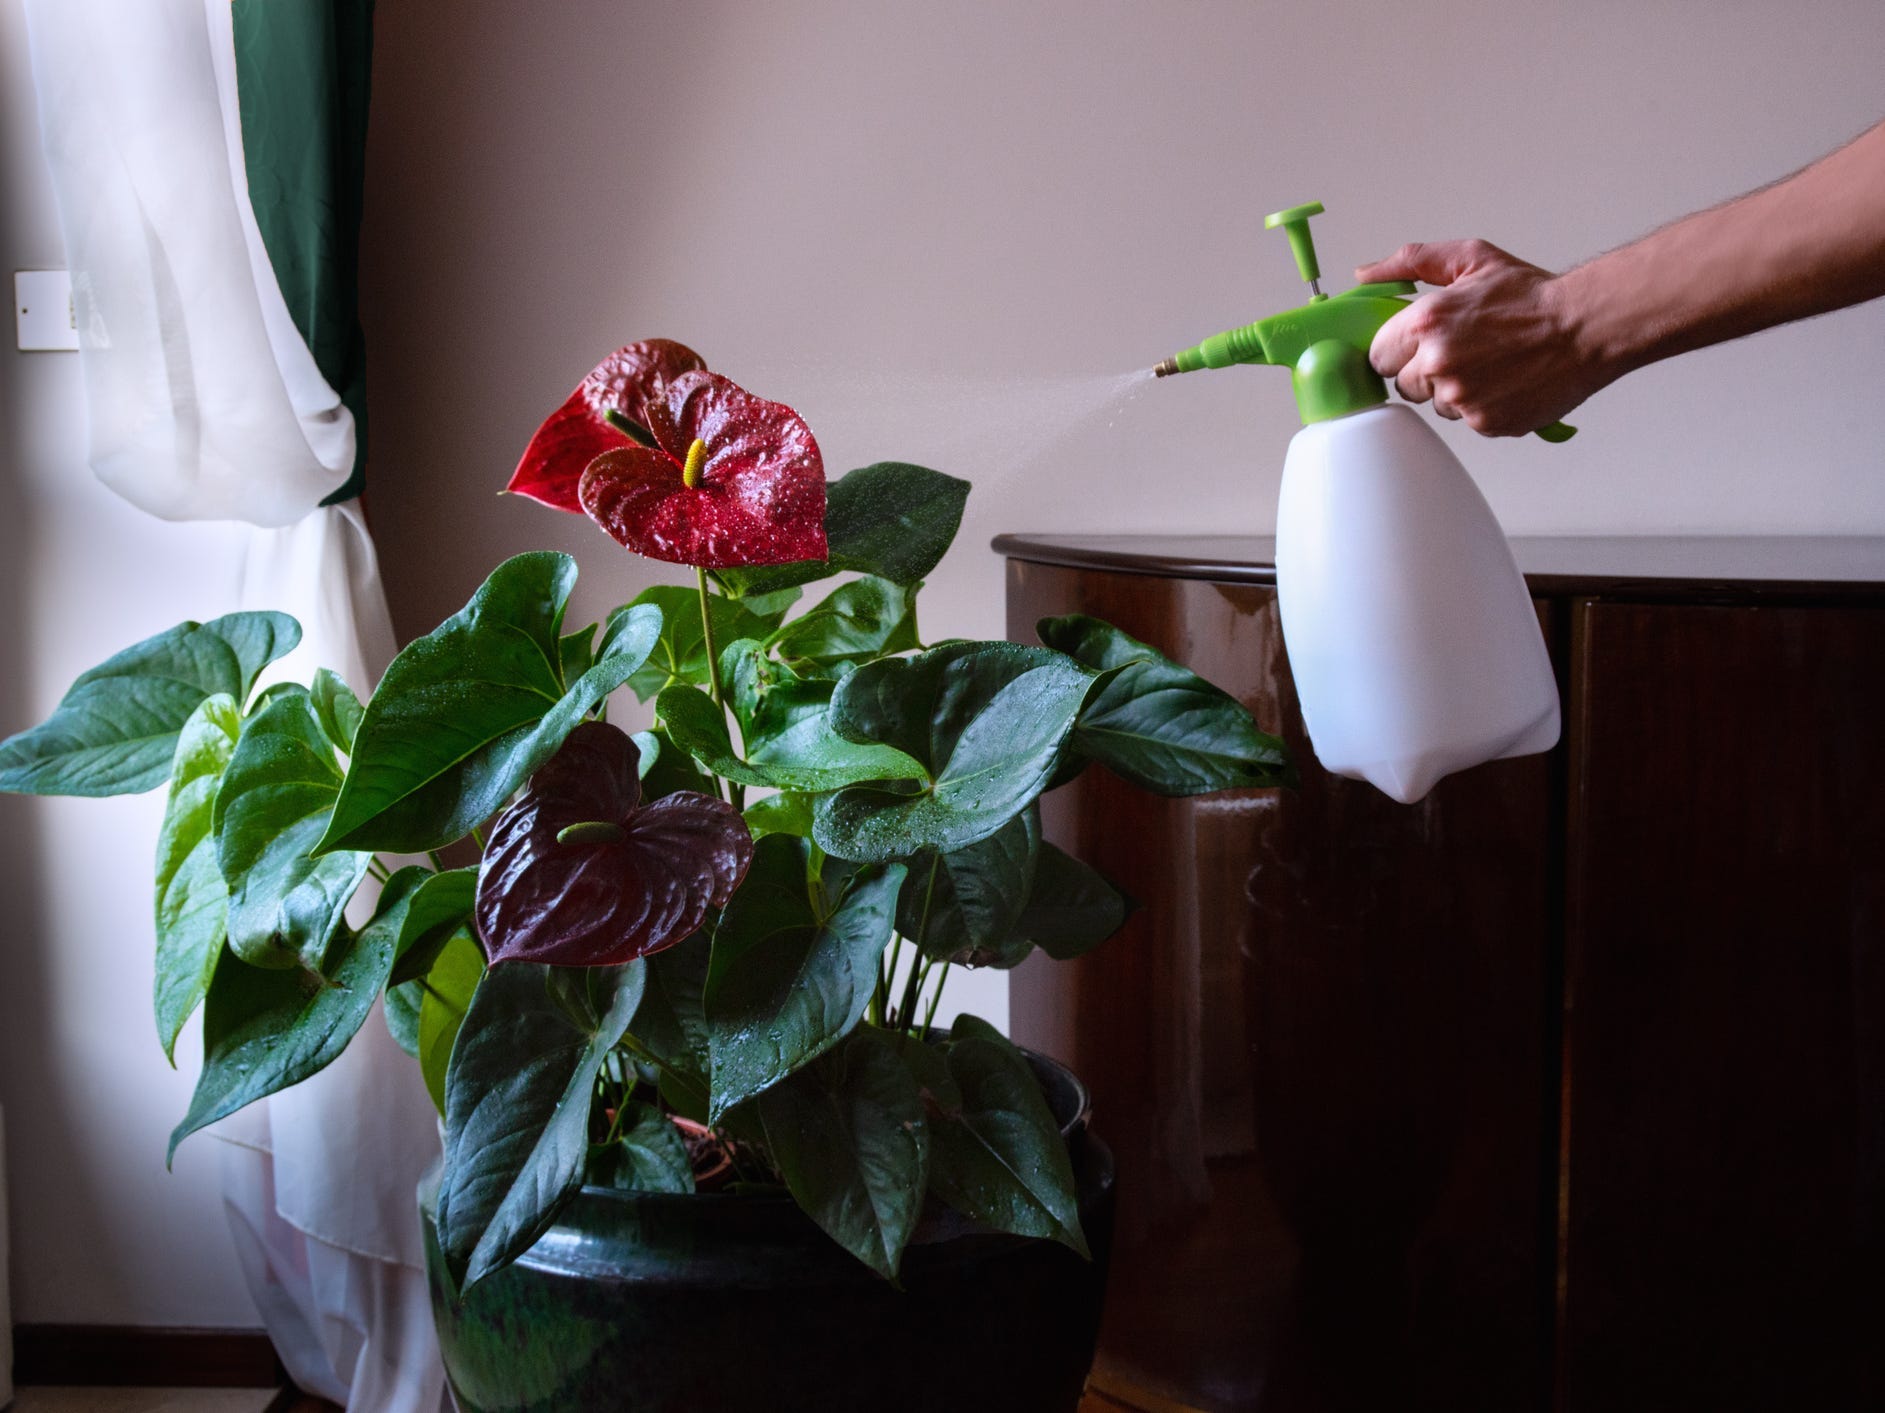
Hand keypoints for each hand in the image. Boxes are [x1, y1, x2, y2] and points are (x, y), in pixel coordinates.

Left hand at [1357, 240, 1607, 435]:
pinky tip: (1505, 382)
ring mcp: (1460, 397)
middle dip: (1425, 371)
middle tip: (1464, 351)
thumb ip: (1411, 262)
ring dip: (1455, 391)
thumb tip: (1365, 274)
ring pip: (1436, 405)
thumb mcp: (1470, 260)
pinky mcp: (1484, 422)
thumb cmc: (1531, 295)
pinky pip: (1466, 421)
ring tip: (1490, 364)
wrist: (1585, 327)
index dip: (1400, 350)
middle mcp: (1437, 363)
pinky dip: (1482, 406)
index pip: (1378, 355)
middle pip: (1403, 386)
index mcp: (1425, 323)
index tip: (1421, 344)